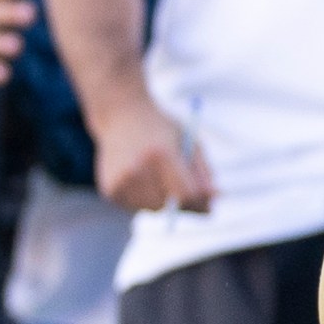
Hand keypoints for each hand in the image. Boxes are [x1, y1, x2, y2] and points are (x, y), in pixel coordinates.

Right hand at [91, 96, 213, 213]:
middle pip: (169, 205)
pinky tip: (139, 178)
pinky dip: (143, 199)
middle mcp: (137, 168)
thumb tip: (214, 204)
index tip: (205, 199)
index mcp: (161, 153)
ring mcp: (120, 180)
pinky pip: (136, 208)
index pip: (186, 194)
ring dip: (160, 199)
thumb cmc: (162, 129)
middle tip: (177, 181)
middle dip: (179, 199)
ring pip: (153, 209)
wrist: (122, 114)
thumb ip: (203, 174)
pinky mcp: (110, 189)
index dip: (199, 201)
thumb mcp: (189, 142)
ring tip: (155, 175)